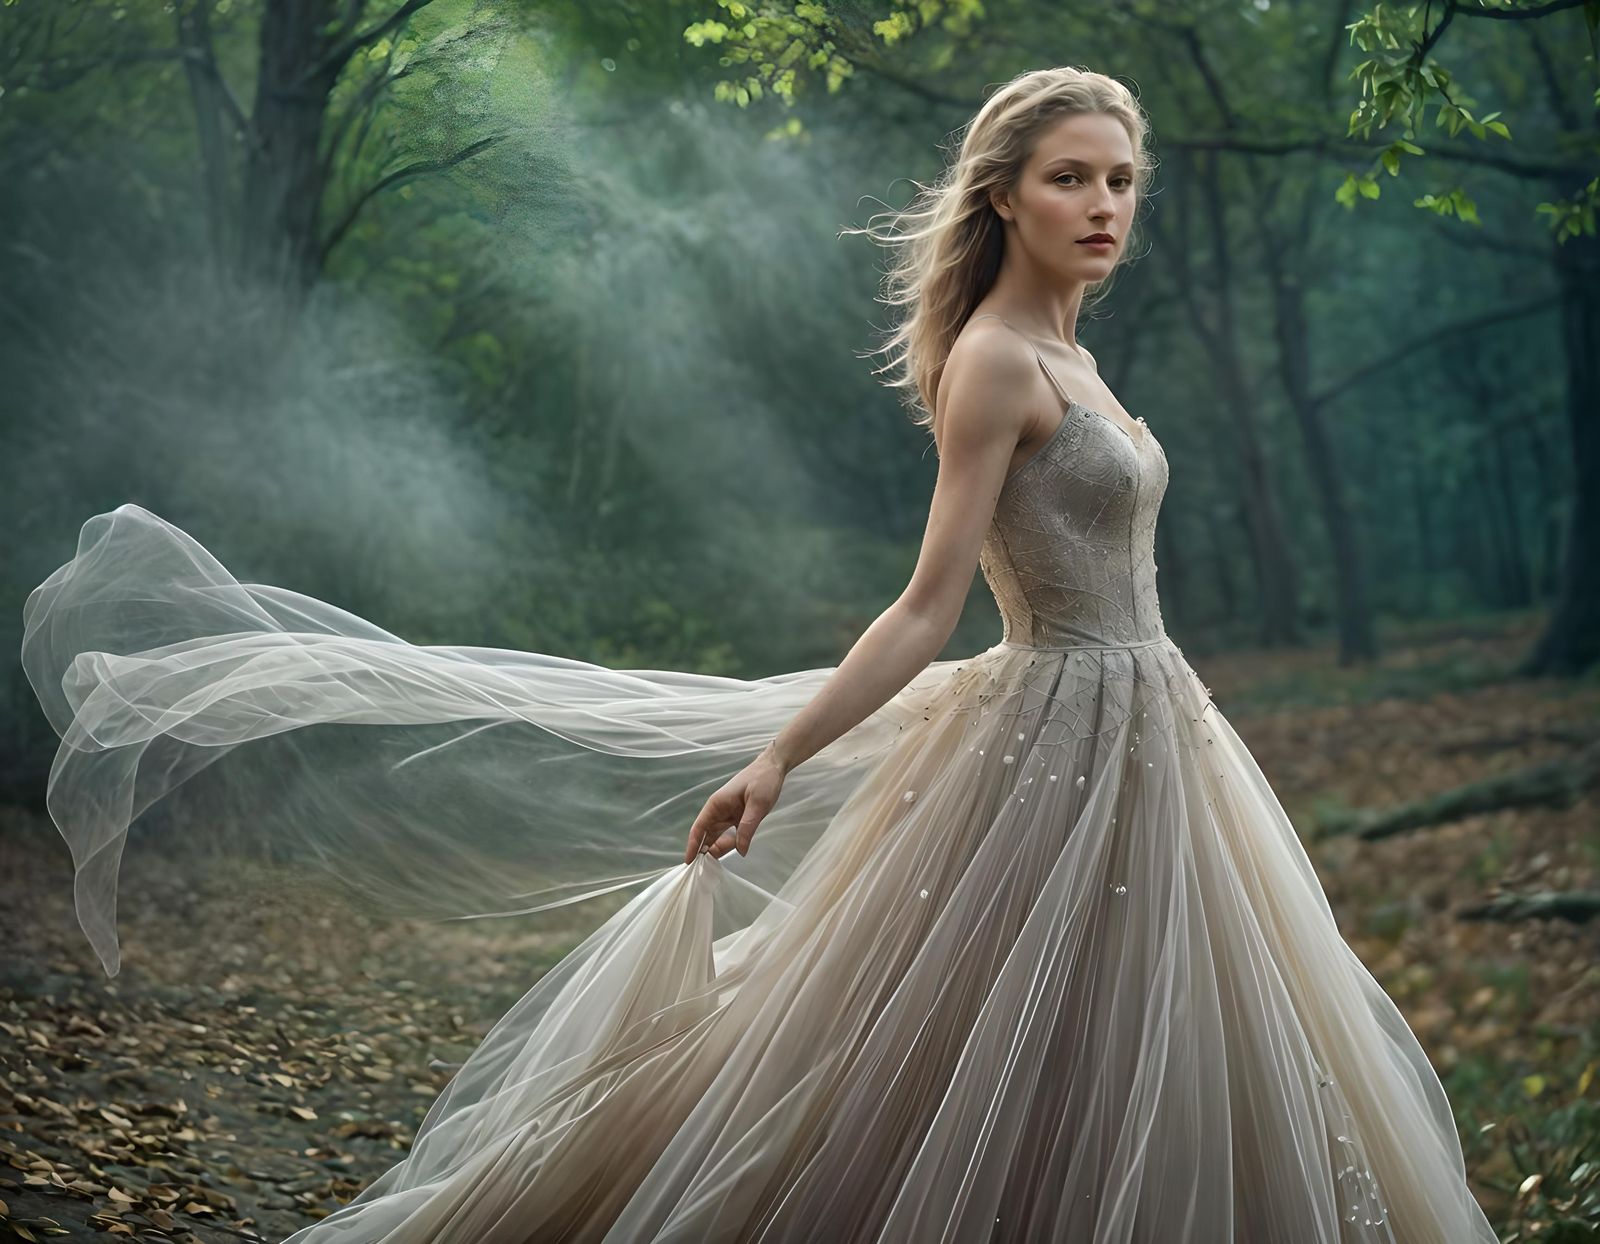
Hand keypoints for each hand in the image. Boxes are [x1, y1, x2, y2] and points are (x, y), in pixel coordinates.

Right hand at [684, 744, 787, 863]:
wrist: (773, 767)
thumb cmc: (763, 780)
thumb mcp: (758, 804)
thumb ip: (747, 827)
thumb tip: (740, 851)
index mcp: (717, 804)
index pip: (699, 828)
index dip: (692, 845)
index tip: (688, 862)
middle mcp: (718, 810)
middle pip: (706, 835)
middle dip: (703, 852)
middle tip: (705, 872)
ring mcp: (727, 813)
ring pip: (716, 836)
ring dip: (716, 849)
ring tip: (716, 867)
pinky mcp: (736, 816)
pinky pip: (728, 833)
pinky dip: (728, 843)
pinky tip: (732, 852)